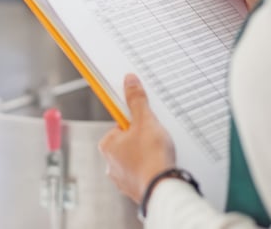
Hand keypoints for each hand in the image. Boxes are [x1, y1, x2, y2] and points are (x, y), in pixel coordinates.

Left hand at [98, 74, 175, 203]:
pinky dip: (151, 169)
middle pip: (129, 141)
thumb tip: (129, 81)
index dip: (137, 121)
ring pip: (136, 158)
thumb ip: (137, 100)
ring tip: (160, 154)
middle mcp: (110, 164)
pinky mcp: (135, 189)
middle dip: (143, 139)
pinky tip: (161, 167)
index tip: (147, 122)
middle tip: (156, 139)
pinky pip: (143, 173)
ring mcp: (122, 179)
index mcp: (107, 145)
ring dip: (148, 155)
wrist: (163, 189)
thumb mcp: (145, 121)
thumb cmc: (151, 157)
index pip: (121, 125)